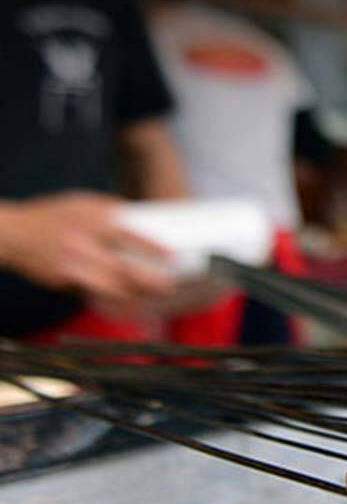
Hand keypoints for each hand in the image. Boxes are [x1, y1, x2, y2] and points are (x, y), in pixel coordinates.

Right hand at [0, 192, 174, 307]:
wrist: (12, 232)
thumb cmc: (54, 215)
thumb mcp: (83, 202)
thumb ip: (112, 211)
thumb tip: (145, 221)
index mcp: (94, 218)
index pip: (131, 235)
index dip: (154, 248)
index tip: (174, 257)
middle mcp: (84, 241)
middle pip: (124, 267)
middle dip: (149, 280)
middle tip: (168, 286)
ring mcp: (72, 262)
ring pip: (110, 286)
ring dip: (133, 293)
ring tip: (150, 296)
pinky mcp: (63, 278)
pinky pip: (93, 291)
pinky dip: (111, 297)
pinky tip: (125, 301)